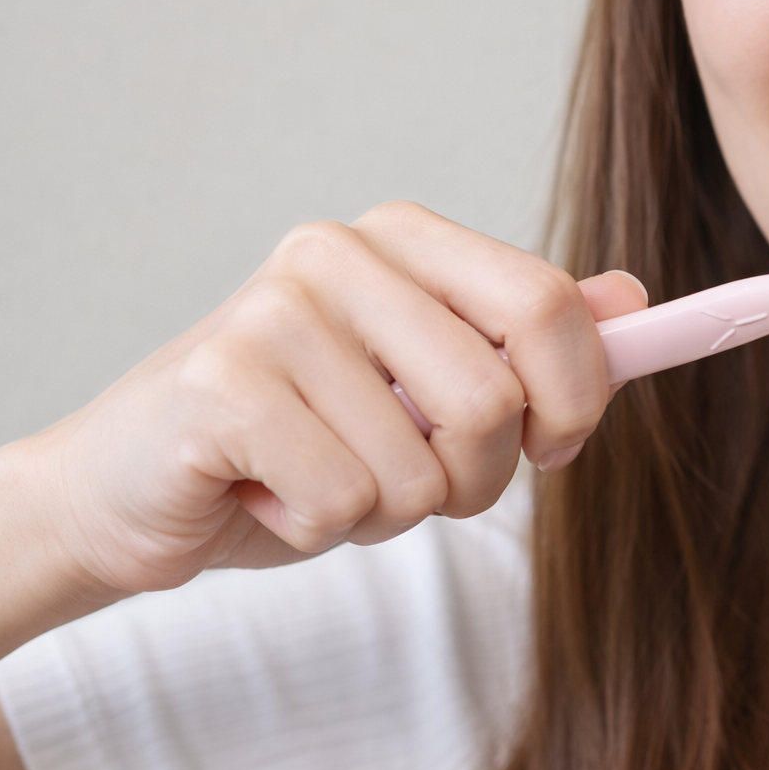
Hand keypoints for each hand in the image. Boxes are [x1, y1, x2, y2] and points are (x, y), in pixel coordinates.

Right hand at [2, 200, 645, 605]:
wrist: (138, 489)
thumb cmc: (303, 440)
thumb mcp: (430, 391)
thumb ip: (528, 344)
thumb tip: (630, 299)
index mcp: (403, 240)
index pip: (548, 306)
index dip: (576, 398)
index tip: (551, 445)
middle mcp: (338, 253)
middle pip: (495, 400)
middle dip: (472, 479)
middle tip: (409, 479)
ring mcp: (273, 312)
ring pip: (422, 471)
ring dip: (386, 512)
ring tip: (317, 475)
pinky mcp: (222, 385)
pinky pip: (346, 503)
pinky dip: (318, 530)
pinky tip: (264, 491)